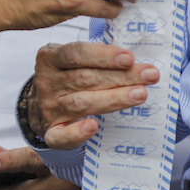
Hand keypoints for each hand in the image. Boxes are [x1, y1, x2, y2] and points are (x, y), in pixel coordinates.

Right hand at [28, 40, 158, 149]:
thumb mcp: (72, 58)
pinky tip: (94, 126)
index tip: (129, 58)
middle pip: (85, 79)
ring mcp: (48, 108)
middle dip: (121, 77)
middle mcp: (47, 82)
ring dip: (113, 99)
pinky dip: (77, 133)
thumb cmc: (66, 76)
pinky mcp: (51, 132)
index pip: (76, 53)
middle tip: (149, 76)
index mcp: (50, 57)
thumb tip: (128, 57)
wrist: (39, 105)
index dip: (103, 55)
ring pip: (82, 104)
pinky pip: (62, 136)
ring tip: (140, 95)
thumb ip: (94, 53)